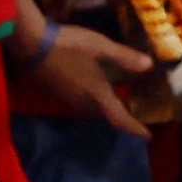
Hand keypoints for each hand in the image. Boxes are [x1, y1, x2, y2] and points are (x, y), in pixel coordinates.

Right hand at [25, 24, 157, 135]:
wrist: (32, 45)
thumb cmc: (70, 45)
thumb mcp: (102, 47)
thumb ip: (125, 57)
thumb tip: (149, 65)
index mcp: (95, 93)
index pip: (117, 117)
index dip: (133, 127)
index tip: (147, 136)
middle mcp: (80, 100)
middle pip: (104, 115)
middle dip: (120, 118)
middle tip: (136, 117)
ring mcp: (65, 97)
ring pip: (90, 110)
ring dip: (105, 110)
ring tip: (119, 104)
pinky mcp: (56, 91)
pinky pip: (79, 103)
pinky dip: (93, 102)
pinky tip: (96, 91)